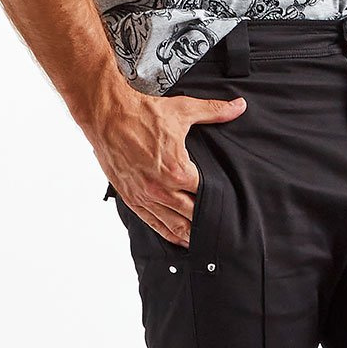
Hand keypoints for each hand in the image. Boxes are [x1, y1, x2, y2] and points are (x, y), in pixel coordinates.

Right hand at [99, 92, 245, 244]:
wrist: (106, 114)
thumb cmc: (142, 112)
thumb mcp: (183, 110)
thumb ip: (214, 112)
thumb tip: (239, 106)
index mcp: (177, 170)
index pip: (206, 195)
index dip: (220, 200)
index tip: (232, 206)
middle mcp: (161, 189)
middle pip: (192, 215)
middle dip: (208, 221)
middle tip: (224, 229)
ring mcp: (144, 196)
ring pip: (173, 225)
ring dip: (190, 235)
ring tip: (206, 242)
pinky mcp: (131, 198)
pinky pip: (152, 223)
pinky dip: (168, 234)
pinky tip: (179, 240)